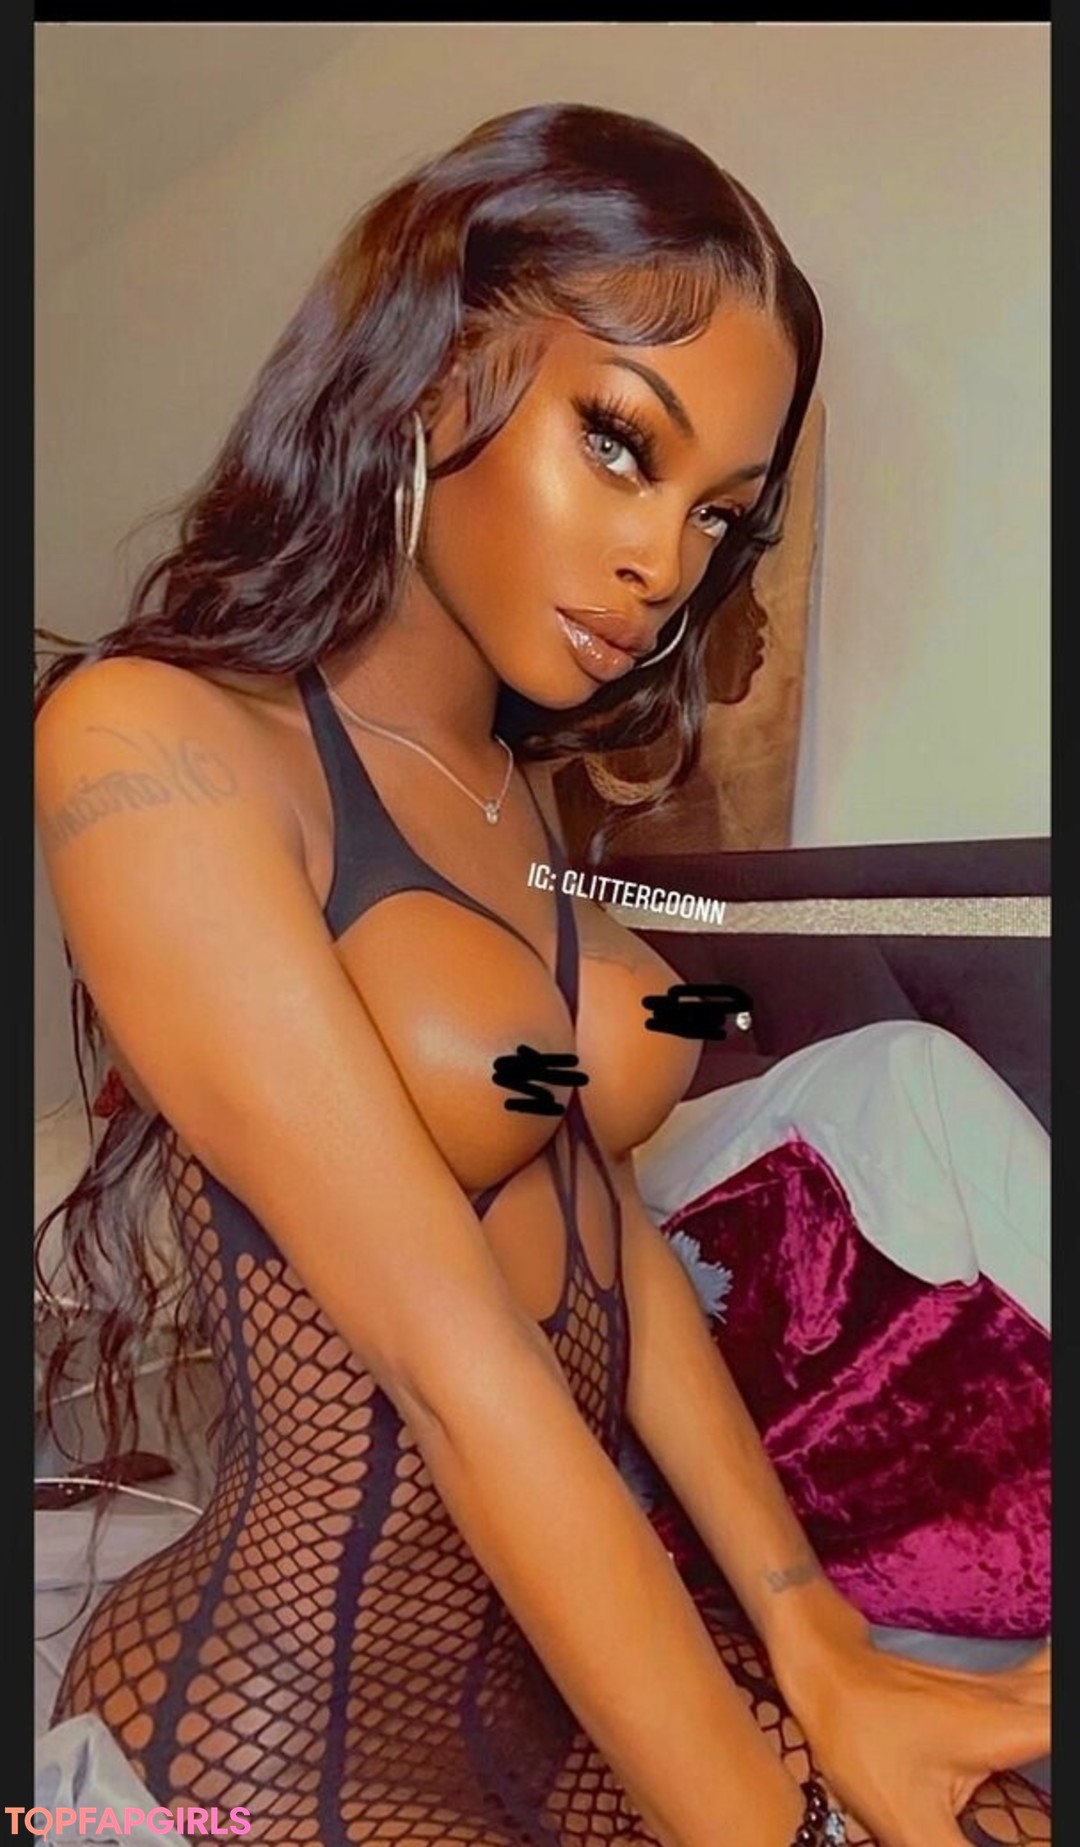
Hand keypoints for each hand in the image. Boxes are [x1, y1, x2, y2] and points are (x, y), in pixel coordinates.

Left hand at [776, 1630, 1048, 1846]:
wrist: (823, 1667)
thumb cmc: (860, 1734)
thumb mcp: (905, 1821)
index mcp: (1010, 1729)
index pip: (1068, 1731)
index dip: (1072, 1772)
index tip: (1068, 1791)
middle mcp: (1016, 1700)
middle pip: (1065, 1686)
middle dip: (1071, 1693)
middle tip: (1065, 1776)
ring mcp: (1003, 1689)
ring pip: (1059, 1674)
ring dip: (1065, 1684)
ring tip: (1062, 1708)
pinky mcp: (989, 1690)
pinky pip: (1048, 1676)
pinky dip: (1059, 1680)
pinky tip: (1050, 1687)